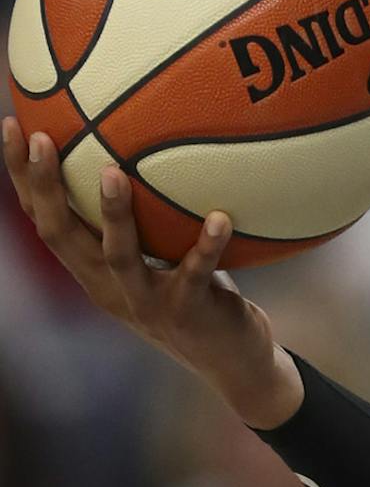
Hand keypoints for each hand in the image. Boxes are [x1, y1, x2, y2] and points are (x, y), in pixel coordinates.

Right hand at [2, 118, 299, 427]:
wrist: (232, 361)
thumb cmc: (200, 293)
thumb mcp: (165, 252)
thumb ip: (155, 213)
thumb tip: (160, 142)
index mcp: (92, 269)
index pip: (44, 218)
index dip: (21, 177)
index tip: (11, 125)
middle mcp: (107, 285)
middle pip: (60, 234)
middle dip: (45, 187)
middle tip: (39, 139)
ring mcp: (145, 301)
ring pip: (118, 256)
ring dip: (112, 215)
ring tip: (113, 173)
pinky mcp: (186, 312)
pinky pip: (196, 273)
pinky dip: (207, 246)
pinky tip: (221, 217)